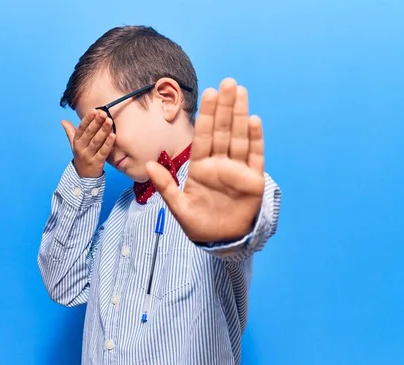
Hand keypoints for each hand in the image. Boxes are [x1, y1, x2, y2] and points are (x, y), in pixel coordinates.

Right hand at [62, 110, 114, 177]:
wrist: (83, 177)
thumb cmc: (81, 157)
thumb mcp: (74, 145)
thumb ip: (70, 132)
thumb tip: (63, 121)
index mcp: (76, 142)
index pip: (81, 128)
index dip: (87, 119)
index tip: (94, 110)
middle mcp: (81, 148)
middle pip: (89, 134)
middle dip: (96, 122)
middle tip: (103, 113)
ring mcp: (88, 156)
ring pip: (96, 142)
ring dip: (103, 131)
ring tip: (109, 121)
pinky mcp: (97, 163)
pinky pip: (103, 152)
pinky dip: (108, 144)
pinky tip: (113, 136)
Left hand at [146, 78, 264, 242]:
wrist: (222, 242)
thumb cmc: (200, 225)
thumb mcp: (179, 207)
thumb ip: (166, 186)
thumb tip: (148, 165)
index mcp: (201, 168)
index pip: (204, 136)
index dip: (206, 116)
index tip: (207, 93)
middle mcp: (220, 164)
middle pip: (223, 131)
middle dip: (224, 107)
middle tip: (227, 82)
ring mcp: (237, 170)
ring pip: (239, 138)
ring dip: (240, 115)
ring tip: (240, 92)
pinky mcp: (253, 180)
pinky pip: (255, 156)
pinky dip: (255, 139)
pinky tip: (253, 120)